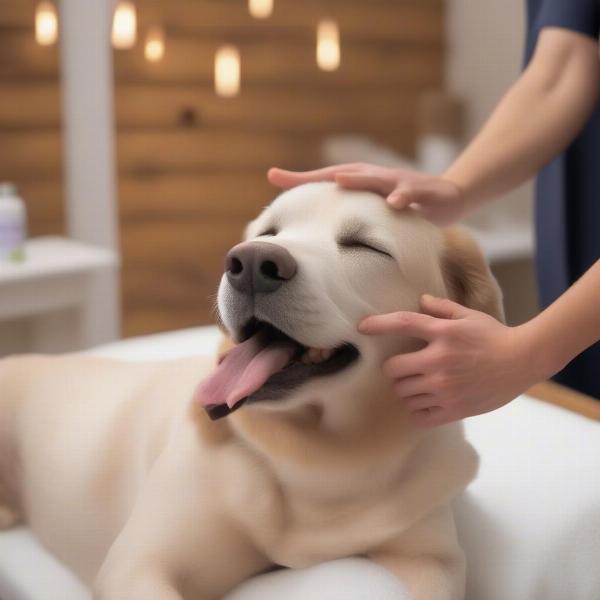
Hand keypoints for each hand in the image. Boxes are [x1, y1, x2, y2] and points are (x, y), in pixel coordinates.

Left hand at [268, 164, 466, 225]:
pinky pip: (413, 194)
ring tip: (342, 181)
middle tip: (293, 176)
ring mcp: (400, 182)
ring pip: (378, 179)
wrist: (447, 197)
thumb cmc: (401, 202)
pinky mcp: (425, 192)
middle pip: (348, 174)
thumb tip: (315, 231)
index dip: (302, 178)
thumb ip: (347, 214)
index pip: (329, 178)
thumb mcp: (372, 209)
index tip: (273, 176)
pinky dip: (404, 196)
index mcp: (363, 181)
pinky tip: (395, 203)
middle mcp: (377, 177)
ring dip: (360, 179)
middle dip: (321, 175)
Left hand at [359, 295, 545, 426]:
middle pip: (393, 369)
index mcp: (443, 333)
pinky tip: (426, 403)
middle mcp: (439, 361)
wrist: (524, 361)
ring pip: (403, 394)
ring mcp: (445, 387)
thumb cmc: (495, 336)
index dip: (378, 324)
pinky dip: (417, 411)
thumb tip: (420, 300)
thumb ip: (442, 308)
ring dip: (406, 390)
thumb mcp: (469, 315)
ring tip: (419, 386)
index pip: (402, 324)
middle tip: (405, 370)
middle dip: (394, 369)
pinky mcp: (454, 408)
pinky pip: (419, 416)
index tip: (362, 327)